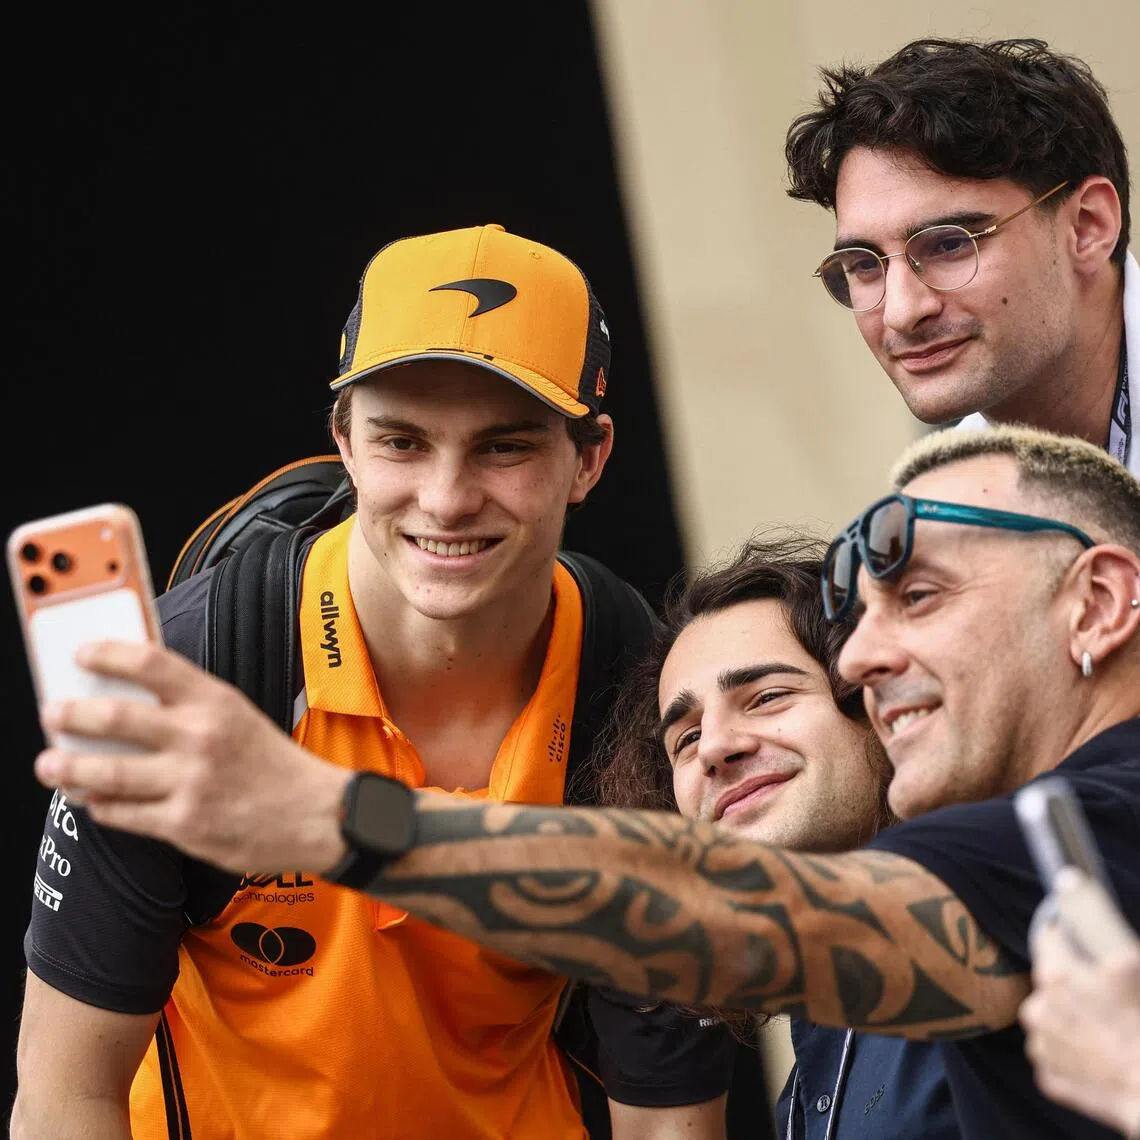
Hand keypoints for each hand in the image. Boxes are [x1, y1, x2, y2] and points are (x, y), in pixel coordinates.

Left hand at [35, 639, 351, 875]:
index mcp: (216, 702)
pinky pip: (124, 814)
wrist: (315, 815)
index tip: (82, 654)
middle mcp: (200, 737)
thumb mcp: (239, 717)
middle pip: (115, 718)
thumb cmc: (273, 764)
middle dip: (70, 716)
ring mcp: (190, 782)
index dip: (108, 654)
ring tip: (49, 765)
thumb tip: (127, 700)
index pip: (151, 663)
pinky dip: (101, 806)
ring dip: (68, 769)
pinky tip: (93, 800)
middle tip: (52, 714)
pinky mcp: (184, 825)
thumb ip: (190, 706)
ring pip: (108, 774)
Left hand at [1019, 868, 1139, 1136]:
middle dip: (1073, 980)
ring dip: (1070, 1016)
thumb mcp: (1129, 961)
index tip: (1068, 931)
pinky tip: (1101, 1055)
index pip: (1046, 935)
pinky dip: (1074, 1052)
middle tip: (1103, 992)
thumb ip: (1098, 922)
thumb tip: (1069, 880)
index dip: (1060, 931)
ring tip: (1106, 1028)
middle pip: (1049, 979)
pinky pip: (1056, 1054)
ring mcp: (1041, 1043)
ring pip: (1050, 1017)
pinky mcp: (1048, 1075)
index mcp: (1058, 974)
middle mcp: (1040, 1005)